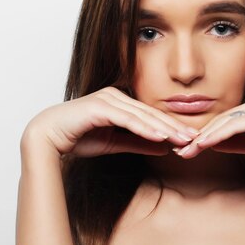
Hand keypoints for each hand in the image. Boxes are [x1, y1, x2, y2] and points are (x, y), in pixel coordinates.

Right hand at [22, 86, 198, 157]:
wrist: (47, 138)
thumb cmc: (77, 138)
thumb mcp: (115, 143)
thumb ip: (138, 142)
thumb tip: (164, 147)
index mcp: (120, 102)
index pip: (152, 116)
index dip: (172, 128)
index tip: (191, 139)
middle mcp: (116, 96)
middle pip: (152, 114)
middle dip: (175, 127)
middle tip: (196, 139)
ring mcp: (107, 99)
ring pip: (143, 116)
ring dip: (164, 129)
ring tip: (183, 140)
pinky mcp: (99, 106)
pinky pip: (127, 119)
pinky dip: (145, 128)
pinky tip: (160, 138)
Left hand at [173, 93, 244, 170]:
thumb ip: (237, 143)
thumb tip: (211, 143)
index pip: (226, 120)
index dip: (205, 135)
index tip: (188, 148)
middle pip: (221, 120)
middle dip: (199, 136)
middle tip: (180, 151)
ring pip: (224, 122)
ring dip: (203, 137)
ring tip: (186, 151)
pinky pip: (235, 126)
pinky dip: (217, 136)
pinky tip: (203, 145)